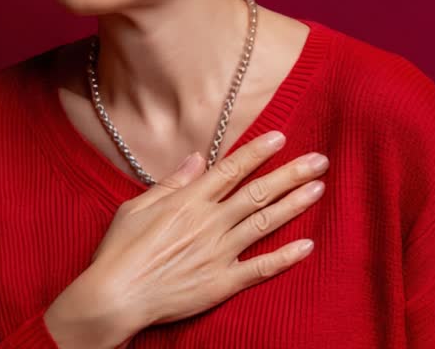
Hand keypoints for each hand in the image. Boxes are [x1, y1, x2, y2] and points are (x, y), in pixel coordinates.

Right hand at [85, 130, 326, 330]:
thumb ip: (171, 183)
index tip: (281, 138)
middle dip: (291, 173)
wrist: (115, 297)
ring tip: (318, 188)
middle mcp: (209, 222)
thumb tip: (196, 159)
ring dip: (295, 204)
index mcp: (188, 201)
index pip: (231, 169)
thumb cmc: (119, 251)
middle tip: (319, 160)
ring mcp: (219, 253)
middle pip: (258, 192)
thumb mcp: (135, 206)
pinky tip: (307, 245)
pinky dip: (285, 257)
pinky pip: (260, 268)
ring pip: (265, 223)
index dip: (258, 152)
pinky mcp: (222, 283)